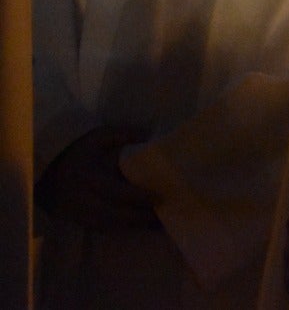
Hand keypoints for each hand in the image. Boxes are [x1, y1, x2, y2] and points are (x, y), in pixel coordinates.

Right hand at [36, 125, 160, 229]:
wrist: (50, 168)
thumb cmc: (81, 150)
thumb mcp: (99, 136)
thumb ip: (123, 135)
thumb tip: (149, 136)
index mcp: (88, 176)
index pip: (114, 191)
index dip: (136, 197)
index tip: (157, 198)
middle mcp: (82, 198)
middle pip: (113, 214)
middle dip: (139, 217)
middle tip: (163, 215)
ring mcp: (79, 212)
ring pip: (109, 225)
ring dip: (133, 226)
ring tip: (158, 223)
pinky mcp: (79, 219)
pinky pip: (103, 228)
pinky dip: (123, 228)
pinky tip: (141, 226)